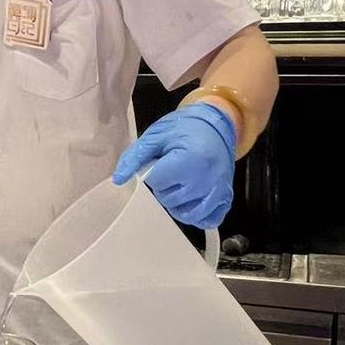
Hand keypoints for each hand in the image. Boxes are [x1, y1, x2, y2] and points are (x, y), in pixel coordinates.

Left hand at [112, 103, 235, 229]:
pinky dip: (199, 215)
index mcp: (189, 159)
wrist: (215, 124)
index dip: (153, 175)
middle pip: (170, 200)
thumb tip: (118, 179)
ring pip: (188, 214)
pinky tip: (192, 202)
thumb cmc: (184, 129)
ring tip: (180, 185)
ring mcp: (219, 190)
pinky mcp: (226, 197)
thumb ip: (135, 157)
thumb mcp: (156, 136)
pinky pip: (209, 219)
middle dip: (165, 188)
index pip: (157, 183)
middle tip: (172, 171)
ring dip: (178, 204)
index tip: (161, 163)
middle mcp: (207, 178)